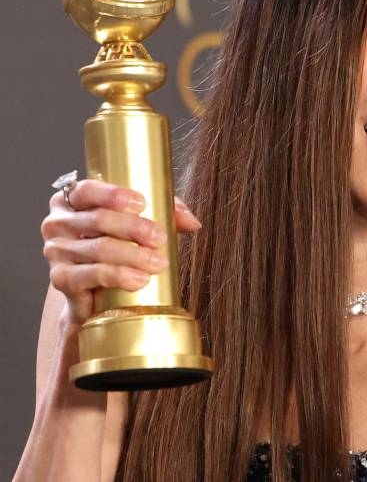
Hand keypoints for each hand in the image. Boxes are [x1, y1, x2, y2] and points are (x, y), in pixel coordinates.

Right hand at [40, 180, 202, 325]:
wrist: (97, 295)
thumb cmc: (118, 249)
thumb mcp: (140, 224)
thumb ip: (166, 213)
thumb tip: (193, 221)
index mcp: (71, 201)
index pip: (87, 190)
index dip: (114, 195)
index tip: (142, 204)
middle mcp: (57, 222)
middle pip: (99, 219)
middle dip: (135, 228)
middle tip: (160, 239)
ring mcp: (55, 251)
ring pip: (100, 248)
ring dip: (134, 255)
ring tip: (159, 263)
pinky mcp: (61, 279)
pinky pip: (92, 274)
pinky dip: (119, 276)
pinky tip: (139, 279)